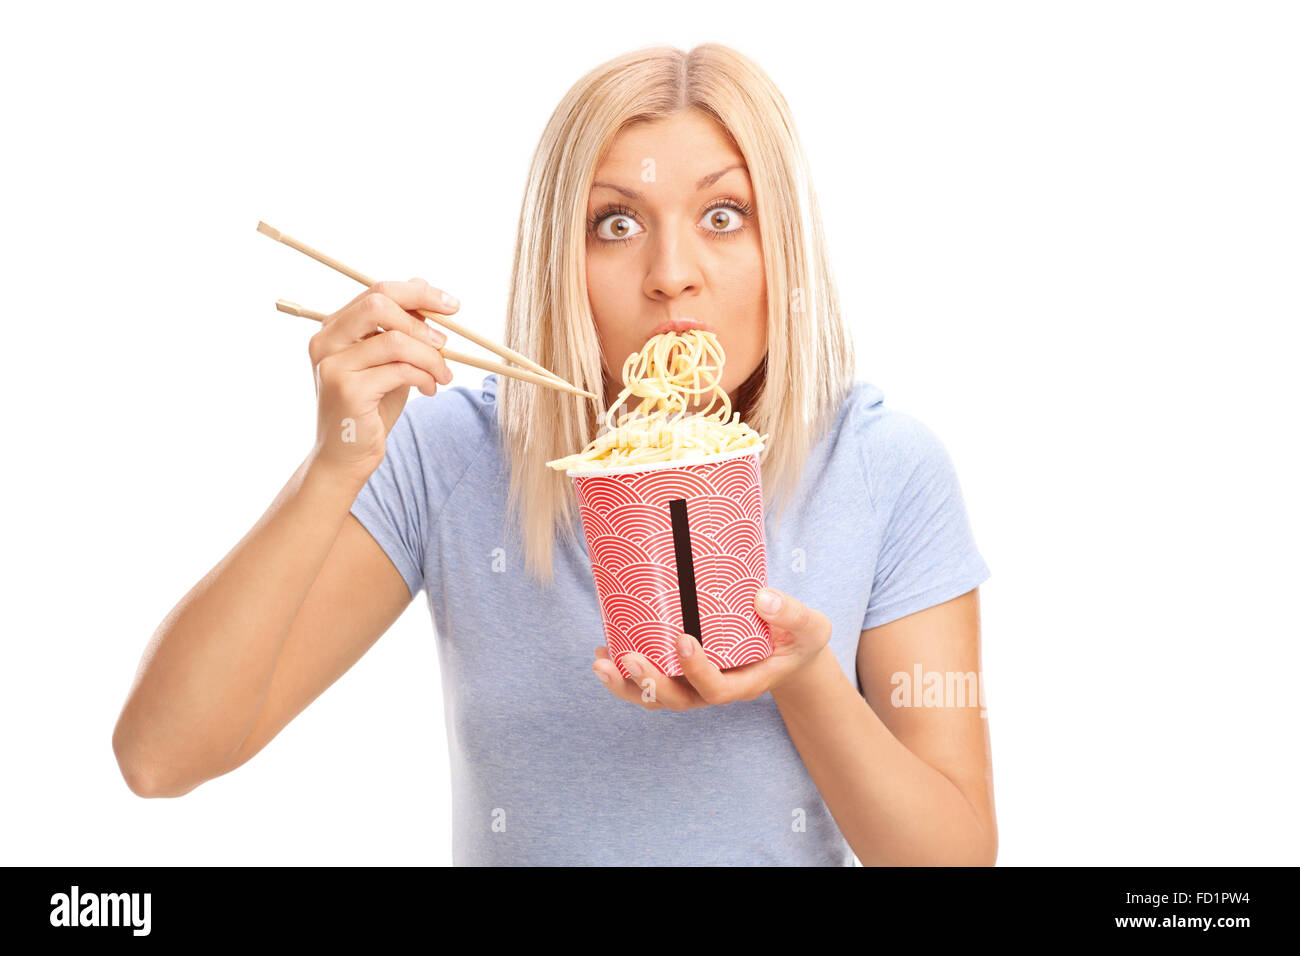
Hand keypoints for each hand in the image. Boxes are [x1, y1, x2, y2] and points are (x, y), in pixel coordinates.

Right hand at [306, 278, 457, 489]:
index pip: (377, 291)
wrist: (346, 456)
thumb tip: (423, 286)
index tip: (453, 305)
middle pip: (379, 303)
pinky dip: (426, 377)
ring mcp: (333, 365)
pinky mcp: (348, 390)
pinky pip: (400, 370)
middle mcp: (326, 341)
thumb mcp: (388, 361)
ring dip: (431, 357)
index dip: (419, 293)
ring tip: (443, 375)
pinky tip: (430, 389)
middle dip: (422, 318)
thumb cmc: (370, 407)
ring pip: (396, 340)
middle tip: (446, 341)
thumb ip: (400, 327)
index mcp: (334, 328)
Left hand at [591, 587, 831, 709]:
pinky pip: (650, 681)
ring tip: (600, 662)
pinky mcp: (682, 672)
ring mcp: (695, 684)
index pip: (717, 689)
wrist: (790, 650)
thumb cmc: (798, 637)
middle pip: (678, 699)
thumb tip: (762, 597)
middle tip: (627, 657)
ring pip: (657, 697)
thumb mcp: (808, 627)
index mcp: (745, 682)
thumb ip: (791, 614)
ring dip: (627, 684)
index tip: (684, 640)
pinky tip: (604, 652)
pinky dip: (625, 672)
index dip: (697, 671)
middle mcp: (716, 688)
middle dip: (649, 682)